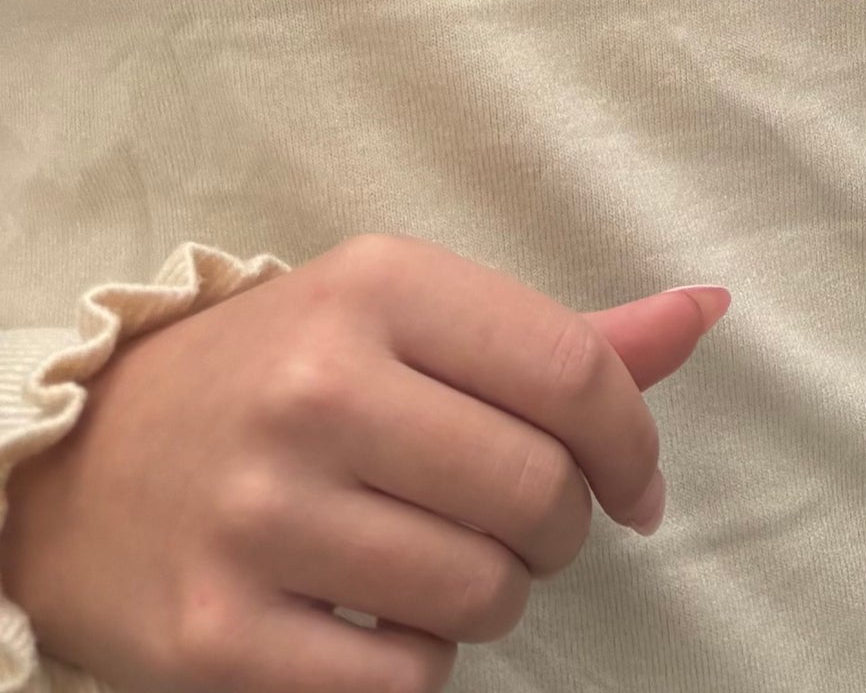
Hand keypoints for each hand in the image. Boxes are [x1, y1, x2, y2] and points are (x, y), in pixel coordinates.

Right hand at [0, 233, 730, 692]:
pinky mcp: (220, 636)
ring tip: (434, 566)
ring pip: (481, 595)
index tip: (634, 487)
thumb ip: (558, 335)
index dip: (633, 448)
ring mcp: (263, 514)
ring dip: (489, 601)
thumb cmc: (278, 379)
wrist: (83, 468)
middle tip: (514, 526)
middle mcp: (317, 388)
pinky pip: (404, 684)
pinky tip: (373, 622)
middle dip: (556, 530)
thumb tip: (709, 310)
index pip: (573, 373)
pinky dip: (416, 667)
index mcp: (373, 286)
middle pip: (537, 493)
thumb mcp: (402, 318)